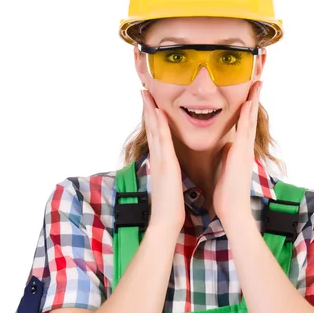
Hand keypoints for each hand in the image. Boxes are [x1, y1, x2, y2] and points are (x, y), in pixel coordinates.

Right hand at [141, 90, 185, 233]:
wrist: (165, 221)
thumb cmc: (170, 207)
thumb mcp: (169, 185)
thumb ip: (168, 175)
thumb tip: (170, 170)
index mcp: (160, 162)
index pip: (156, 136)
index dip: (152, 119)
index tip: (150, 104)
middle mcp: (157, 158)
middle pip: (151, 128)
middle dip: (147, 109)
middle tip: (143, 90)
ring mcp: (160, 160)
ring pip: (154, 130)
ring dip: (150, 111)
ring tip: (146, 93)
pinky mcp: (166, 164)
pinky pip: (162, 140)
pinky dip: (159, 125)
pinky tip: (158, 111)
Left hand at [213, 80, 261, 225]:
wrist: (232, 209)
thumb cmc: (227, 192)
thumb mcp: (225, 167)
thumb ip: (227, 155)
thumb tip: (225, 146)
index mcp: (239, 150)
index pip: (243, 123)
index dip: (247, 106)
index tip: (249, 91)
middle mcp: (245, 147)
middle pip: (250, 117)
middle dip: (254, 98)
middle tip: (258, 80)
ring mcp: (245, 149)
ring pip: (250, 120)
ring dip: (253, 101)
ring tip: (257, 83)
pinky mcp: (242, 154)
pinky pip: (245, 130)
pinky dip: (248, 115)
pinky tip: (249, 102)